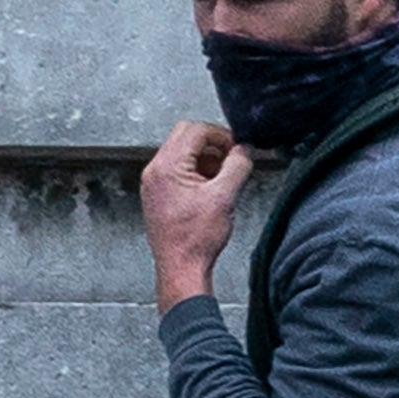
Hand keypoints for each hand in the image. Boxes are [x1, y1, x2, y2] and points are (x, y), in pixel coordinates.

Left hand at [140, 123, 250, 306]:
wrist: (181, 267)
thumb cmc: (196, 239)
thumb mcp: (225, 197)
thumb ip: (237, 167)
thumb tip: (244, 150)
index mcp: (166, 166)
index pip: (194, 130)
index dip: (220, 135)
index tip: (237, 147)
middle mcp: (155, 171)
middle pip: (185, 137)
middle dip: (213, 145)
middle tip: (233, 159)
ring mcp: (154, 183)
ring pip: (182, 154)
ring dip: (206, 159)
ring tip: (224, 178)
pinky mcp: (158, 195)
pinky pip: (177, 171)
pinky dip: (197, 172)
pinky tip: (212, 189)